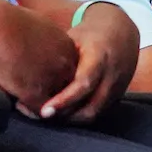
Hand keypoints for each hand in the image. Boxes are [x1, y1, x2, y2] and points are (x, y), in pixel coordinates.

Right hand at [0, 2, 80, 119]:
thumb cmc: (6, 22)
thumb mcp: (37, 25)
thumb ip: (46, 41)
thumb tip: (39, 50)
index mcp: (67, 46)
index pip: (67, 69)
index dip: (51, 76)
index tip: (33, 74)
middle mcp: (65, 63)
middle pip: (64, 86)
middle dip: (49, 92)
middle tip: (28, 90)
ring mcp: (52, 79)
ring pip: (54, 102)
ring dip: (41, 104)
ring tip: (21, 98)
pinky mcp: (35, 93)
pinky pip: (39, 111)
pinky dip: (29, 111)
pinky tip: (17, 102)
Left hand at [36, 2, 138, 122]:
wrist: (122, 32)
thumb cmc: (90, 34)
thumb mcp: (74, 38)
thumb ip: (60, 58)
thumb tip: (30, 74)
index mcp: (100, 56)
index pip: (83, 84)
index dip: (63, 100)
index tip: (44, 110)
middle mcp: (112, 75)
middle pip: (90, 107)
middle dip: (65, 116)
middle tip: (40, 115)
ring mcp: (118, 88)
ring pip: (94, 114)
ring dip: (71, 119)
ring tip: (48, 116)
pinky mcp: (117, 97)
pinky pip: (97, 112)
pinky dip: (79, 116)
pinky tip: (62, 113)